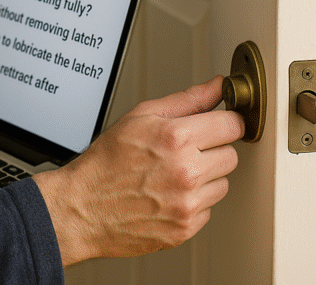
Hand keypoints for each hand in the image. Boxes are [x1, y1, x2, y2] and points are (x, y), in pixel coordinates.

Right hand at [33, 76, 244, 265]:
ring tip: (171, 175)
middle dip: (212, 151)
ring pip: (223, 184)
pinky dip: (193, 203)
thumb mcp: (140, 117)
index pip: (232, 125)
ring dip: (204, 179)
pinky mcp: (186, 228)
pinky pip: (208, 209)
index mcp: (175, 137)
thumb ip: (186, 100)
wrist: (83, 207)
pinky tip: (167, 195)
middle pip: (231, 155)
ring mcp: (187, 203)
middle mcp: (186, 171)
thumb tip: (218, 87)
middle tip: (184, 152)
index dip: (225, 123)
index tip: (218, 126)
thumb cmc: (106, 161)